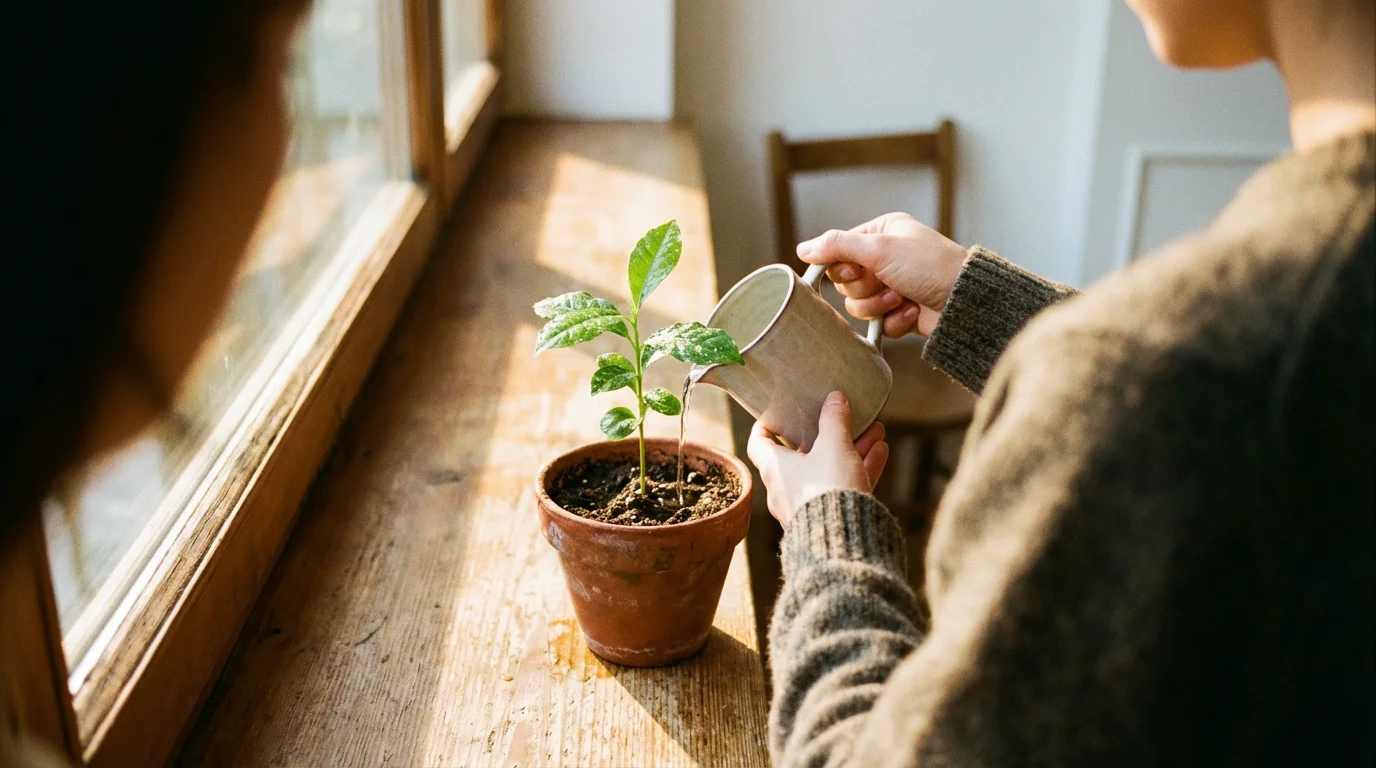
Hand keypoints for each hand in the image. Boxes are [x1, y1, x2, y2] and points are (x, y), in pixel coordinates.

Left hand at [746, 392, 888, 528]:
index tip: (778, 412)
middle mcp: (786, 488)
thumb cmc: (828, 488)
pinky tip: (882, 452)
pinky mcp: (829, 518)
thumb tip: (835, 399)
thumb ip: (834, 420)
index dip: (766, 424)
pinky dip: (861, 469)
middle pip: (805, 454)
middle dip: (830, 433)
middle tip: (847, 417)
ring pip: (830, 469)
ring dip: (853, 449)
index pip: (759, 442)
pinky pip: (843, 488)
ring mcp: (807, 505)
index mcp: (775, 468)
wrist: (843, 543)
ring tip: (876, 431)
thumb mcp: (833, 447)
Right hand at [796, 212, 966, 337]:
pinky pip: (878, 323)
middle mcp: (886, 257)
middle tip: (886, 282)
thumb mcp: (880, 247)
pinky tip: (912, 311)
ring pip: (858, 304)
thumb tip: (802, 249)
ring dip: (878, 305)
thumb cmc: (930, 266)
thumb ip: (837, 245)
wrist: (965, 302)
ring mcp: (893, 285)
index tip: (855, 270)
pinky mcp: (900, 312)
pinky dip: (894, 320)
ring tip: (902, 298)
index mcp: (882, 232)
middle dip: (865, 287)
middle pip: (845, 281)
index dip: (842, 266)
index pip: (839, 250)